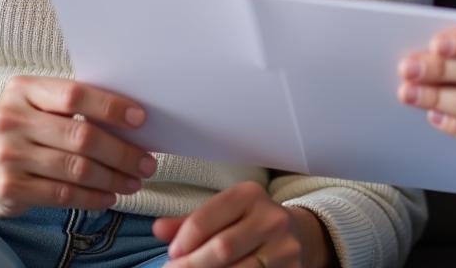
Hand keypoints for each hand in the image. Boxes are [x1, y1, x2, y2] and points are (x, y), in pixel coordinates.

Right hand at [0, 76, 156, 215]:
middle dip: (122, 152)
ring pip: (75, 169)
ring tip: (134, 181)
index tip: (140, 119)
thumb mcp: (32, 102)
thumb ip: (69, 104)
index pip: (75, 95)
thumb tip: (128, 118)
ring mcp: (9, 157)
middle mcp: (13, 121)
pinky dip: (91, 197)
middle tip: (147, 162)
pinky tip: (109, 196)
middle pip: (80, 136)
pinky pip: (61, 194)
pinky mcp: (9, 189)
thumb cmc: (15, 125)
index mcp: (24, 90)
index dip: (111, 107)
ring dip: (112, 177)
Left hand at [153, 181, 308, 267]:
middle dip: (192, 265)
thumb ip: (190, 222)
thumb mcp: (223, 214)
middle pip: (222, 248)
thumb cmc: (249, 224)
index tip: (172, 254)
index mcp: (250, 194)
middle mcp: (271, 217)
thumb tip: (158, 228)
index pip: (207, 217)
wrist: (298, 236)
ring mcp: (284, 248)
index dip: (184, 240)